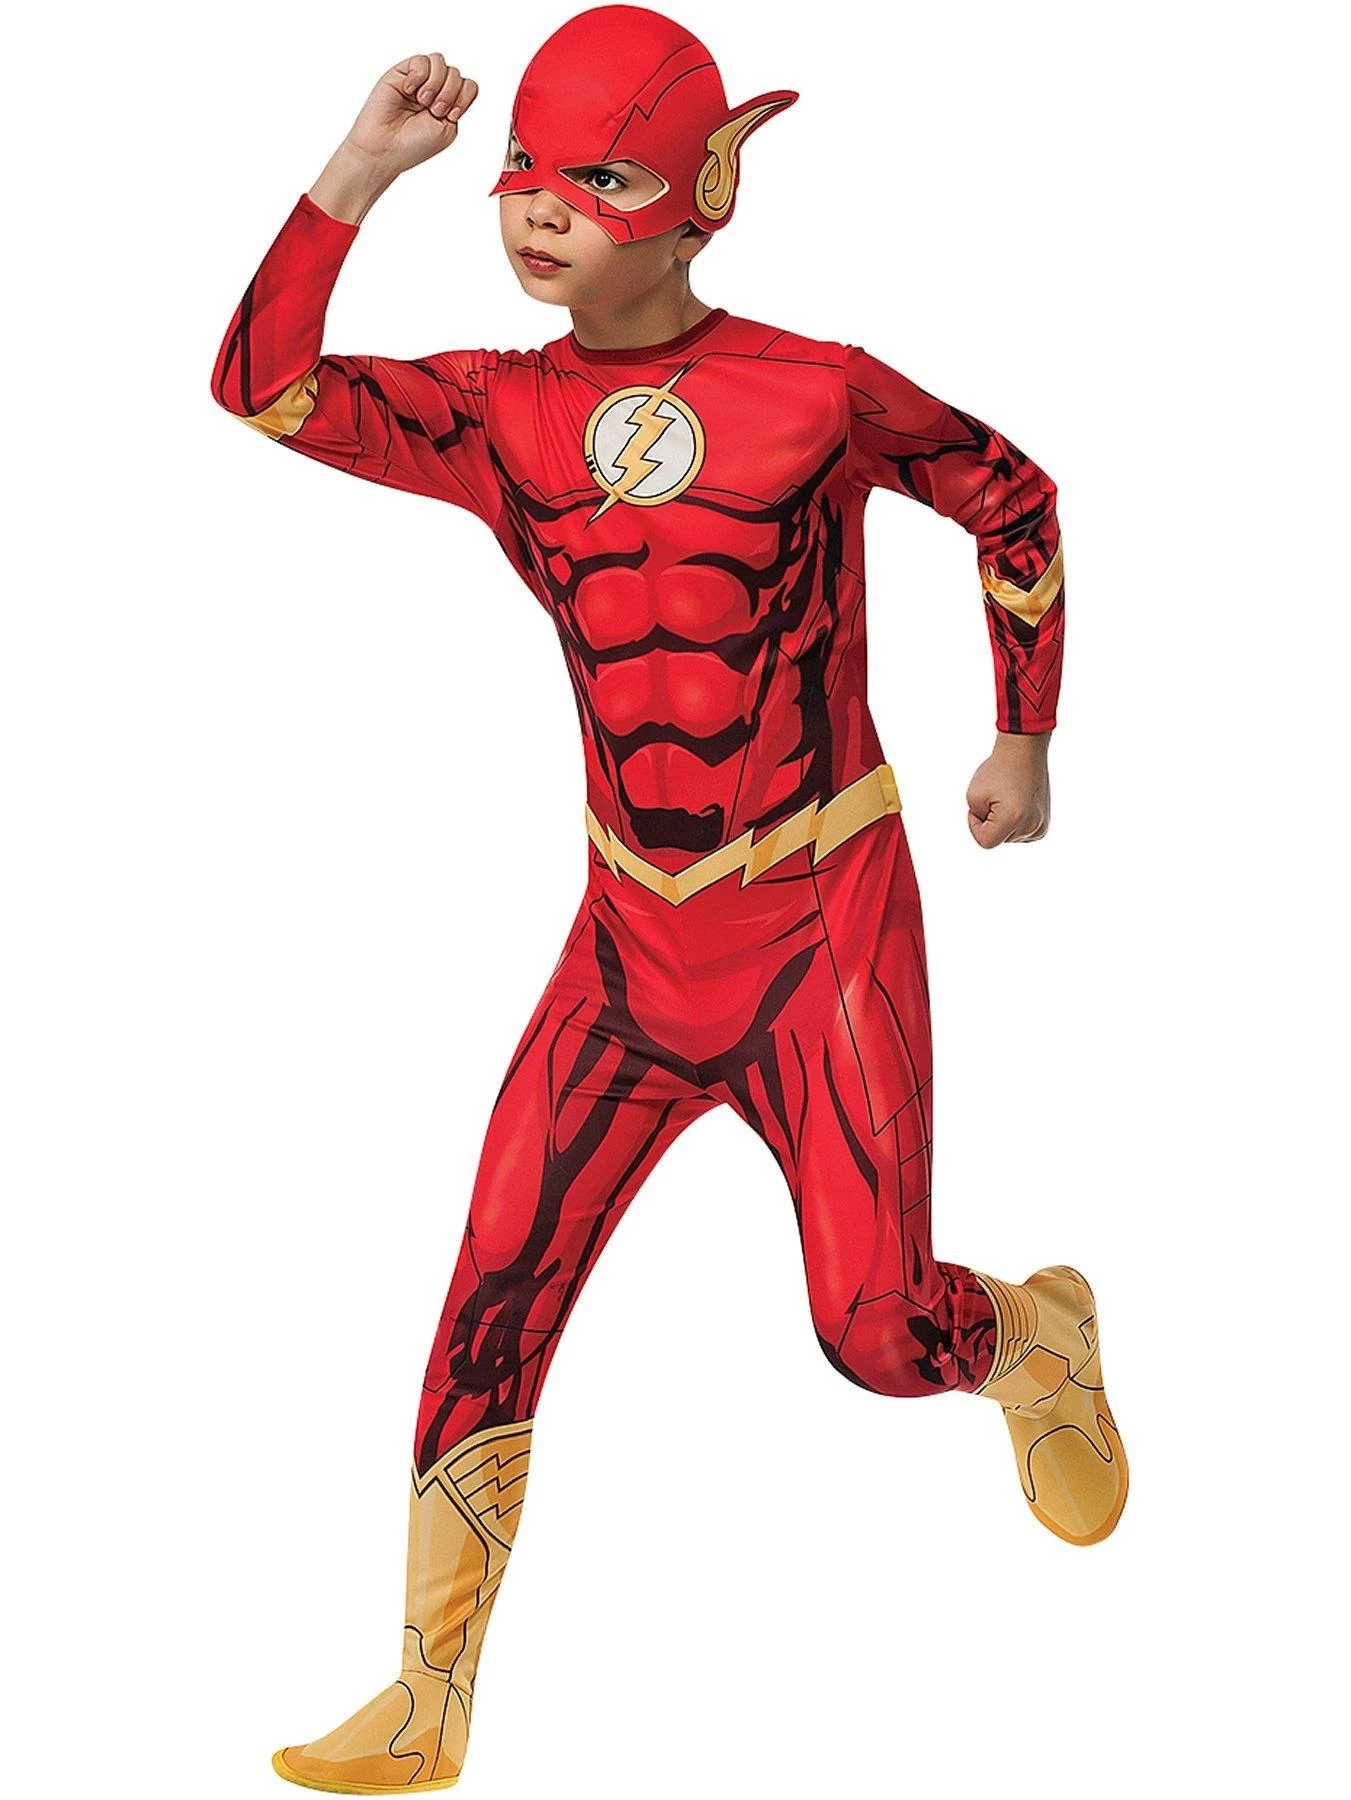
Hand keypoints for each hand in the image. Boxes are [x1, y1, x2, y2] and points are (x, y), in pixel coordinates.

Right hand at [345, 53, 479, 175]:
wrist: (385, 147)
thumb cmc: (414, 145)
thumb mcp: (448, 129)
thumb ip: (459, 103)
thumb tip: (456, 78)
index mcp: (448, 105)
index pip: (468, 86)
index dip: (464, 97)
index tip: (451, 116)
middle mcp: (434, 90)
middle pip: (456, 73)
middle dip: (449, 93)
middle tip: (434, 110)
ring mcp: (418, 80)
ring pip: (440, 62)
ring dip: (436, 84)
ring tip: (422, 101)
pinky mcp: (402, 72)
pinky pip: (421, 61)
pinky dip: (418, 76)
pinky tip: (409, 90)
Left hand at [966, 731, 1050, 846]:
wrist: (1024, 752)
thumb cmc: (998, 770)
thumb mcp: (973, 796)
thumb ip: (977, 821)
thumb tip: (993, 833)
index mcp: (1012, 819)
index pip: (985, 842)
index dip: (975, 825)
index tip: (980, 805)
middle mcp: (1031, 826)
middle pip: (998, 839)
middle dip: (990, 821)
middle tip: (997, 796)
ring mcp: (1040, 826)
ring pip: (1009, 837)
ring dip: (1002, 822)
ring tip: (1008, 798)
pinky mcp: (1044, 824)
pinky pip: (1021, 833)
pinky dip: (1014, 823)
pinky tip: (1016, 806)